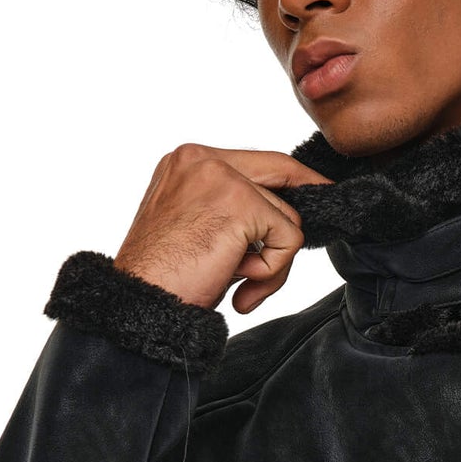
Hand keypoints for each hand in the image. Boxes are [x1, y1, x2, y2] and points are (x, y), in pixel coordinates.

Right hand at [113, 145, 331, 315]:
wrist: (142, 302)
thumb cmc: (163, 278)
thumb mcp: (195, 228)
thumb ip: (228, 209)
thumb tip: (280, 216)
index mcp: (187, 162)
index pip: (256, 161)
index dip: (291, 178)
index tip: (318, 189)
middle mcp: (202, 160)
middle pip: (280, 173)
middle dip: (297, 210)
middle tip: (306, 238)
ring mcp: (222, 178)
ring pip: (287, 216)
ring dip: (272, 262)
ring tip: (237, 284)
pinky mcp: (241, 205)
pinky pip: (289, 238)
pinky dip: (273, 271)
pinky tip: (240, 286)